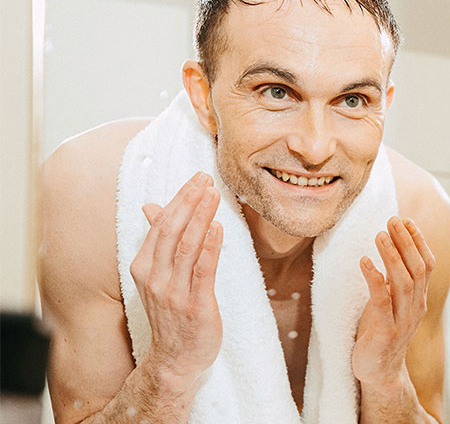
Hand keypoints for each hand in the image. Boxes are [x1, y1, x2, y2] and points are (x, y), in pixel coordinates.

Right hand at [129, 171, 223, 390]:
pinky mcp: (196, 305)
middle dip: (189, 202)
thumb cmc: (171, 313)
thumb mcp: (159, 275)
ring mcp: (174, 293)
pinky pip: (203, 271)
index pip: (161, 226)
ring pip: (187, 247)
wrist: (175, 359)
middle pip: (171, 231)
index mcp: (144, 268)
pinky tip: (218, 228)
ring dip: (201, 217)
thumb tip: (152, 207)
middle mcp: (155, 278)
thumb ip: (159, 241)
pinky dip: (210, 248)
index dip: (179, 200)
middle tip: (206, 178)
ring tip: (214, 194)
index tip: (196, 179)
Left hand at [352, 216, 434, 385]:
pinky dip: (375, 279)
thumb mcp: (392, 303)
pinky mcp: (385, 333)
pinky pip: (381, 302)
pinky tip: (365, 262)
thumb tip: (391, 249)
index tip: (406, 220)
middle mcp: (415, 308)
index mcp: (419, 299)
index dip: (418, 241)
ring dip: (392, 255)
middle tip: (392, 219)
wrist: (379, 373)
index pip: (426, 265)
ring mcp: (402, 321)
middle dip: (406, 242)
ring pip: (403, 282)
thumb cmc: (381, 332)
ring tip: (379, 235)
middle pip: (417, 269)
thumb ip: (395, 280)